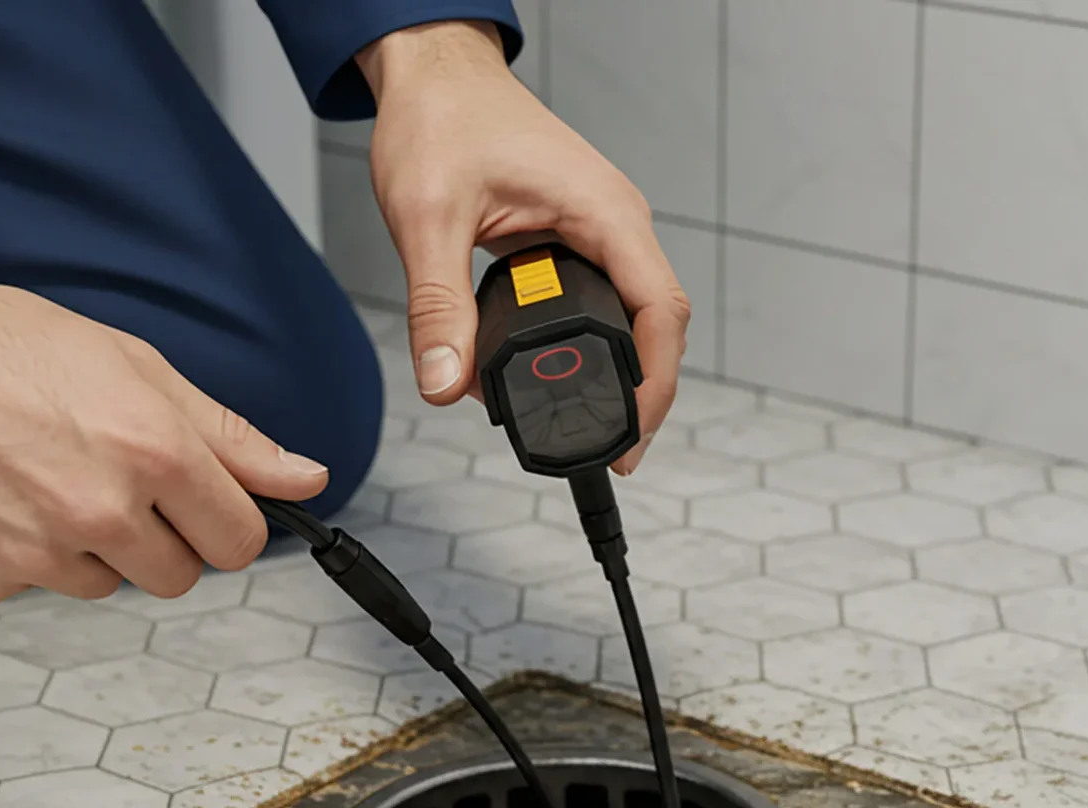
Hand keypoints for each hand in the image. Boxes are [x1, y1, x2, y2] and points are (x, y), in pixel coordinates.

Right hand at [0, 230, 327, 603]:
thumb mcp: (128, 363)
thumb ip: (227, 434)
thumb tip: (306, 479)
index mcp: (151, 449)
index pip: (240, 541)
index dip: (223, 521)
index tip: (199, 505)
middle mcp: (99, 511)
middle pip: (179, 577)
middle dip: (158, 536)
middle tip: (100, 474)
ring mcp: (35, 555)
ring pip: (103, 583)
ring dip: (84, 544)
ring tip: (30, 471)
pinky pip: (31, 586)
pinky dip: (16, 551)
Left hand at [358, 21, 690, 472]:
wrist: (436, 75)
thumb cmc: (441, 120)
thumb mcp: (428, 218)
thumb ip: (437, 307)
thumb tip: (444, 385)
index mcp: (601, 211)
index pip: (660, 310)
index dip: (657, 381)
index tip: (631, 434)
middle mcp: (614, 221)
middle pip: (658, 323)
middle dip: (644, 392)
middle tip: (614, 453)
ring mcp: (599, 229)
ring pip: (633, 314)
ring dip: (622, 371)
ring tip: (597, 427)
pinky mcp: (576, 236)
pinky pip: (603, 300)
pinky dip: (591, 343)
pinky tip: (568, 376)